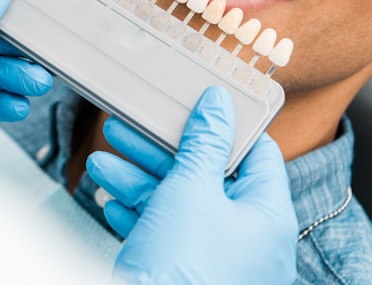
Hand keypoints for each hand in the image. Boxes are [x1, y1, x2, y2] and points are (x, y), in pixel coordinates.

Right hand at [86, 86, 297, 283]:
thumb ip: (204, 143)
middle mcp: (248, 242)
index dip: (226, 124)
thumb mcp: (190, 190)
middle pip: (208, 177)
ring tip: (104, 162)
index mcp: (267, 216)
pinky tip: (111, 200)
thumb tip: (218, 104)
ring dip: (139, 180)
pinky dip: (138, 215)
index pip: (256, 153)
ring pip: (180, 206)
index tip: (198, 104)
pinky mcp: (185, 277)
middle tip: (133, 128)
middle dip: (162, 151)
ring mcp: (217, 263)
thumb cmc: (182, 272)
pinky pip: (165, 237)